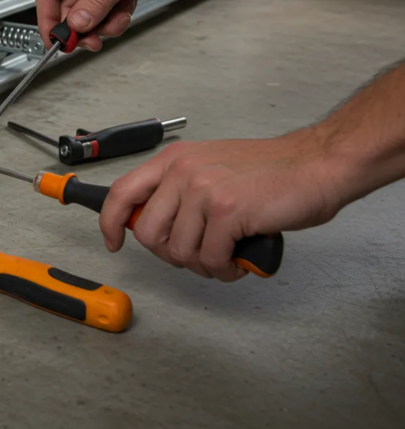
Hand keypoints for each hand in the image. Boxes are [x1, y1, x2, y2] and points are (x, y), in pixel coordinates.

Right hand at [35, 0, 188, 50]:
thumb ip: (99, 2)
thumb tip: (76, 23)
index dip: (48, 21)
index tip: (55, 43)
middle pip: (66, 7)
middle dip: (83, 27)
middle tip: (94, 41)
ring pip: (86, 13)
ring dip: (103, 22)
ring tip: (121, 17)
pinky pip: (102, 9)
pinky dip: (114, 14)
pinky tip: (127, 4)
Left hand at [99, 132, 344, 281]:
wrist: (317, 164)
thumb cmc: (270, 171)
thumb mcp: (210, 168)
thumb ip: (178, 191)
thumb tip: (151, 224)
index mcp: (174, 160)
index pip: (121, 192)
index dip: (110, 223)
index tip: (114, 242)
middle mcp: (182, 172)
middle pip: (148, 233)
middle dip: (172, 255)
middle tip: (200, 254)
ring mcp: (203, 190)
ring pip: (179, 252)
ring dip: (203, 266)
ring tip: (226, 257)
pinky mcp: (226, 211)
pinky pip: (209, 258)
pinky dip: (225, 268)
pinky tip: (239, 259)